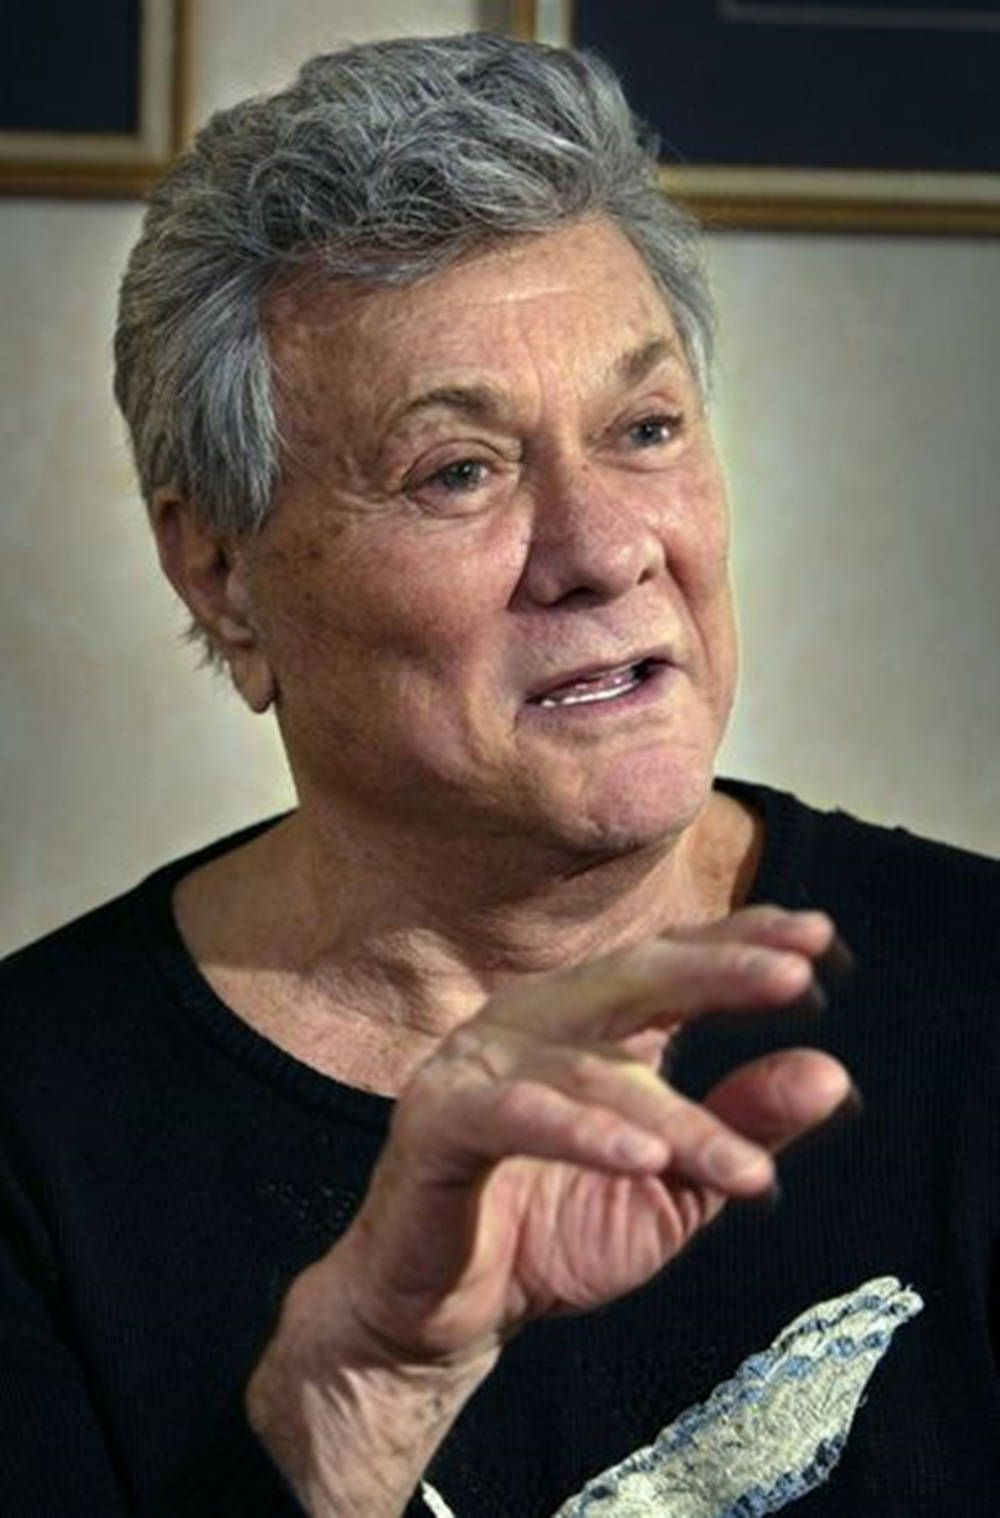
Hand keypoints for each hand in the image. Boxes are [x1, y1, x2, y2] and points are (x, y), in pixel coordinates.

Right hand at [331, 906, 850, 1366]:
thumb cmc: (555, 1231)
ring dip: (676, 1119)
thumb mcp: (672, 1187)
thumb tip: (832, 1073)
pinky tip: (642, 1157)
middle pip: (633, 977)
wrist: (444, 1311)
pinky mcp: (440, 1121)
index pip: (671, 961)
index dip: (740, 941)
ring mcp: (481, 1064)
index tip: (820, 937)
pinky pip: (516, 1116)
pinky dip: (581, 1133)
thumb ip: (742, 1127)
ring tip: (748, 1170)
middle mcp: (535, 1020)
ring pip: (594, 1071)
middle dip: (716, 971)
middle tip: (793, 975)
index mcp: (588, 1021)